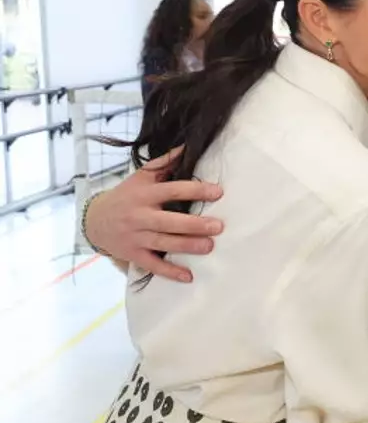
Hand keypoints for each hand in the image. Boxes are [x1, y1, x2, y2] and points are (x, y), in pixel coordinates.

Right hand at [84, 147, 223, 282]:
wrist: (94, 221)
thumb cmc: (126, 196)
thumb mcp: (141, 177)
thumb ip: (164, 163)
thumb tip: (187, 146)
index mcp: (144, 195)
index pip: (172, 190)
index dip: (195, 191)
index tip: (218, 193)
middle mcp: (139, 216)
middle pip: (168, 221)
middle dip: (194, 224)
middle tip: (218, 226)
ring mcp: (135, 237)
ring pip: (163, 243)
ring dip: (187, 246)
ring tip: (209, 247)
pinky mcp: (133, 255)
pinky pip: (153, 265)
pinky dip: (170, 272)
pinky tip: (188, 276)